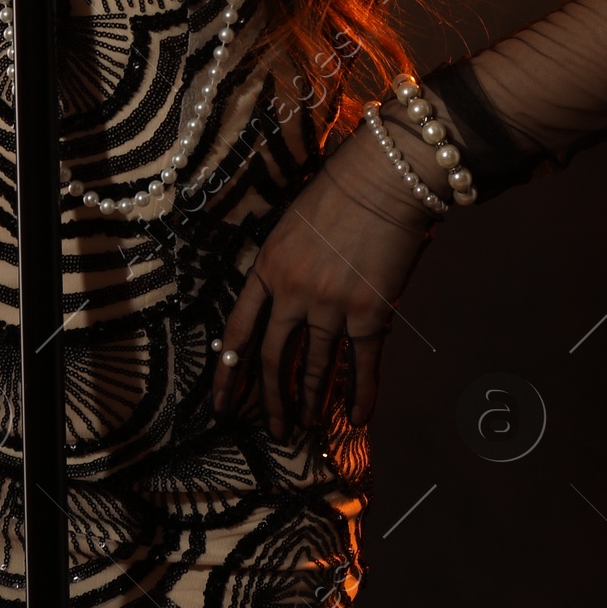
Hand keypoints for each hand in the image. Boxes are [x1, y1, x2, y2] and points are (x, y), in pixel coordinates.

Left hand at [211, 118, 439, 440]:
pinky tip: (359, 419)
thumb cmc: (340, 190)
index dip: (229, 372)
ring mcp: (330, 306)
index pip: (239, 331)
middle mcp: (292, 292)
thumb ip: (284, 266)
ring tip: (310, 426)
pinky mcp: (369, 314)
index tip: (223, 404)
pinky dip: (362, 395)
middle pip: (275, 359)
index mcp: (267, 267)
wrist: (383, 178)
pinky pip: (362, 364)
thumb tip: (287, 305)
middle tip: (274, 430)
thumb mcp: (292, 225)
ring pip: (317, 368)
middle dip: (273, 400)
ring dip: (313, 402)